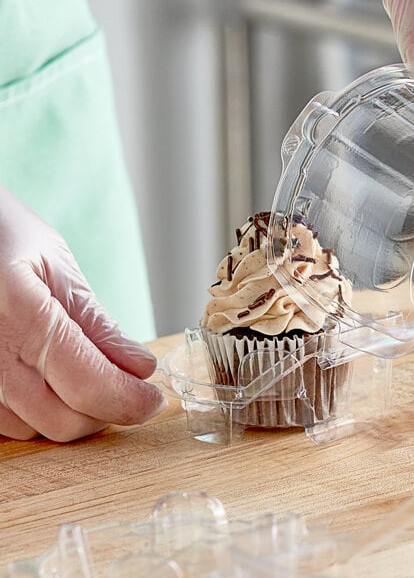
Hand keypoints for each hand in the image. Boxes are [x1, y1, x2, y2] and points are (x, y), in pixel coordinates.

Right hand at [0, 185, 165, 441]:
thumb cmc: (0, 232)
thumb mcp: (54, 262)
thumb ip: (94, 320)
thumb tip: (139, 368)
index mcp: (19, 314)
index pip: (86, 385)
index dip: (128, 401)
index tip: (153, 400)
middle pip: (62, 420)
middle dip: (107, 410)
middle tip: (129, 387)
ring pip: (34, 427)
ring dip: (74, 412)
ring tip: (90, 375)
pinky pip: (7, 421)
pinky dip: (40, 410)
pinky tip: (54, 379)